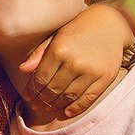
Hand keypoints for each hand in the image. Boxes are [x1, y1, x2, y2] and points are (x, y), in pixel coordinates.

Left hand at [19, 3, 134, 116]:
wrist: (111, 22)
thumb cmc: (80, 28)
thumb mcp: (57, 35)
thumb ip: (39, 53)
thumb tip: (23, 70)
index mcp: (59, 49)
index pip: (41, 78)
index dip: (32, 90)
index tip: (28, 96)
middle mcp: (75, 62)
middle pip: (53, 90)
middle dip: (42, 100)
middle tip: (36, 106)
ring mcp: (91, 71)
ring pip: (68, 97)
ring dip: (56, 106)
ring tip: (48, 108)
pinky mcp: (106, 77)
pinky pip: (88, 98)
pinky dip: (76, 108)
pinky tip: (66, 111)